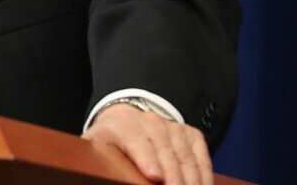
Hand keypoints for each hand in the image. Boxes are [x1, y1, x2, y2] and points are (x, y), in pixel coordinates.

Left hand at [83, 103, 211, 184]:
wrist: (127, 119)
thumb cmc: (110, 142)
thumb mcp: (96, 147)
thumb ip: (96, 159)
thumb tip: (92, 176)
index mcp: (123, 127)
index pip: (138, 143)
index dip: (148, 160)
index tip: (155, 177)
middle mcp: (150, 123)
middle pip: (166, 153)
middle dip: (174, 178)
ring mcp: (172, 127)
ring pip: (185, 157)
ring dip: (192, 180)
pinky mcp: (190, 134)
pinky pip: (201, 156)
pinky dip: (204, 174)